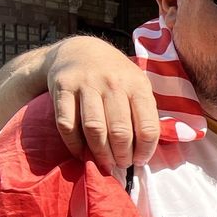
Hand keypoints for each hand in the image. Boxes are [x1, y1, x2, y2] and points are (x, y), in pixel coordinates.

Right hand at [48, 37, 159, 169]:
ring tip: (104, 163)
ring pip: (94, 129)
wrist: (79, 51)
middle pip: (120, 131)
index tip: (140, 161)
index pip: (148, 127)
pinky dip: (74, 144)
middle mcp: (113, 82)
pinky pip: (67, 124)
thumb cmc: (115, 76)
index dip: (145, 151)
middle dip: (122, 155)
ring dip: (100, 153)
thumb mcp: (138, 85)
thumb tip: (153, 148)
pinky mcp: (62, 87)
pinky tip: (81, 153)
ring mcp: (86, 84)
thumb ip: (146, 111)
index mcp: (137, 85)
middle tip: (121, 165)